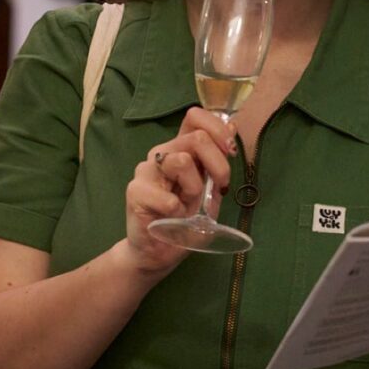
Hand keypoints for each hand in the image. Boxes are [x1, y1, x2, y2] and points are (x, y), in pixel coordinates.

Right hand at [122, 107, 236, 273]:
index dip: (216, 128)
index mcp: (179, 148)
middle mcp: (161, 154)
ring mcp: (145, 171)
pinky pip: (167, 197)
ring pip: (181, 161)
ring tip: (187, 206)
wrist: (159, 251)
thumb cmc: (185, 220)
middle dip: (218, 165)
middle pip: (196, 138)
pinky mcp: (135, 192)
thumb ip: (218, 160)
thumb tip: (233, 126)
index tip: (230, 151)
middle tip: (220, 188)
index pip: (194, 117)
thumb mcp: (211, 190)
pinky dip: (177, 212)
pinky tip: (172, 219)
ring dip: (194, 188)